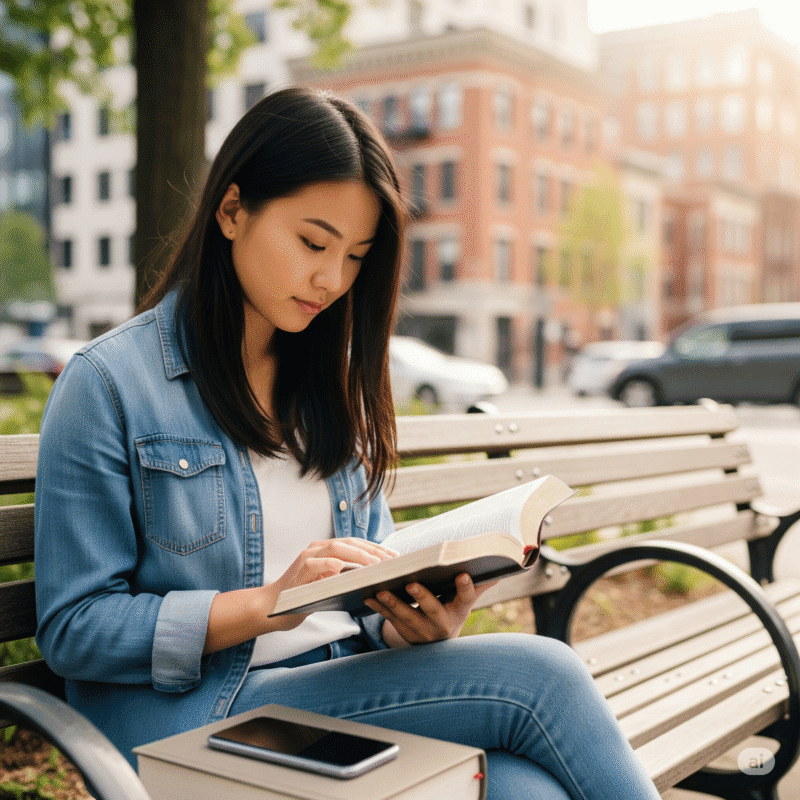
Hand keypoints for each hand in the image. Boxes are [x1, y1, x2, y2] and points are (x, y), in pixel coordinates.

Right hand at [274, 537, 396, 593]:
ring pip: (335, 548)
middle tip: (391, 561)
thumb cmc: (303, 597)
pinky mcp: (297, 570)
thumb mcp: (328, 585)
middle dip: (372, 551)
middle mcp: (317, 549)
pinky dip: (328, 563)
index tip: (395, 557)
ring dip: (357, 555)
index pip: (356, 544)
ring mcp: (306, 557)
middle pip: (349, 543)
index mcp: (326, 550)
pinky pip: (314, 564)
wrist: (271, 608)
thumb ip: (344, 577)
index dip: (376, 548)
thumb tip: (373, 578)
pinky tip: (341, 567)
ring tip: (375, 563)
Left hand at [365, 574, 496, 646]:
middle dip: (422, 597)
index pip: (467, 597)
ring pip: (407, 616)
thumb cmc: (453, 609)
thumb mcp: (466, 599)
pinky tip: (368, 595)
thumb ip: (480, 582)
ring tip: (379, 589)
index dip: (465, 587)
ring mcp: (423, 631)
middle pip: (432, 609)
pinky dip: (379, 608)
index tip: (462, 574)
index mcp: (460, 609)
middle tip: (411, 583)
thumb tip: (506, 563)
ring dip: (392, 603)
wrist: (438, 645)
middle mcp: (443, 623)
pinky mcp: (405, 633)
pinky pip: (391, 620)